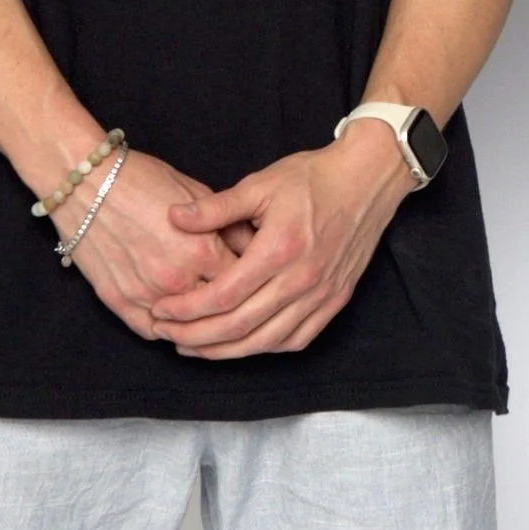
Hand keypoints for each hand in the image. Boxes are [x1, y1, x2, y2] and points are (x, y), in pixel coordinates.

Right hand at [63, 146, 241, 340]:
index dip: (254, 281)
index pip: (246, 283)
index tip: (256, 280)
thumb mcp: (196, 193)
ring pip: (186, 330)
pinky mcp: (118, 302)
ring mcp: (146, 295)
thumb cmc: (141, 180)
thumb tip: (256, 248)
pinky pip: (151, 332)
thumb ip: (227, 225)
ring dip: (198, 325)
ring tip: (208, 317)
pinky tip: (173, 320)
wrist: (85, 182)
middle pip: (219, 312)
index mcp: (202, 250)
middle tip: (236, 303)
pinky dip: (165, 329)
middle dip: (230, 307)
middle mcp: (177, 279)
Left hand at [144, 125, 410, 358]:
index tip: (161, 311)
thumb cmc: (313, 178)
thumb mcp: (260, 183)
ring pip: (266, 341)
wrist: (367, 179)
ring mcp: (322, 295)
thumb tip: (174, 218)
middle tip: (167, 336)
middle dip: (196, 337)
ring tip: (196, 348)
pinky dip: (265, 348)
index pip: (223, 296)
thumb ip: (216, 207)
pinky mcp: (335, 300)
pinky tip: (243, 344)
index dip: (186, 310)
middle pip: (240, 327)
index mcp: (279, 250)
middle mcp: (301, 280)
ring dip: (227, 352)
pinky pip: (296, 340)